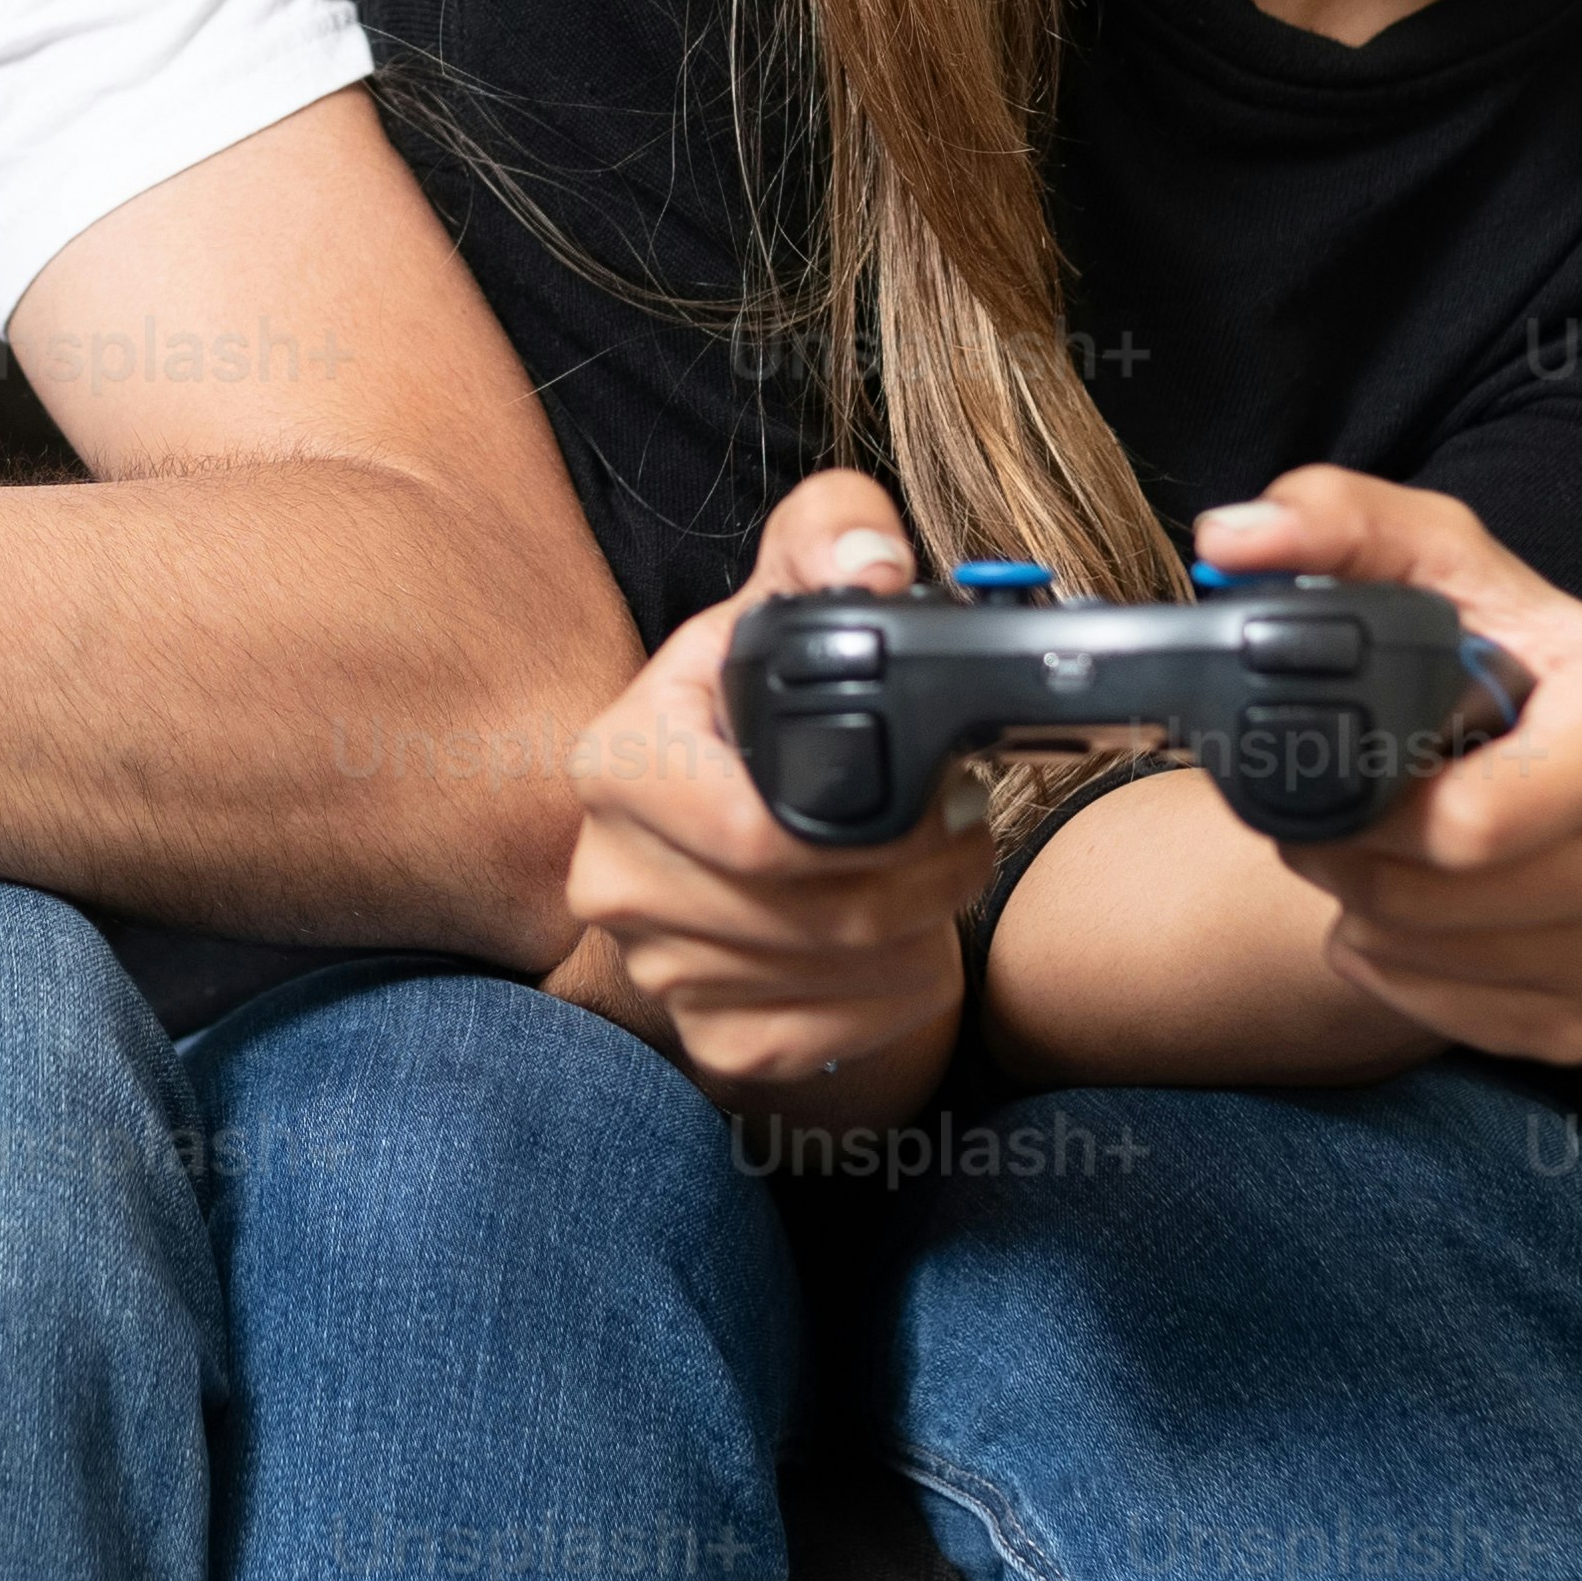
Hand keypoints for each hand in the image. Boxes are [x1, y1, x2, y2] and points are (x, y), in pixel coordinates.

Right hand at [549, 474, 980, 1111]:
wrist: (737, 816)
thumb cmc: (766, 702)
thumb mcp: (792, 589)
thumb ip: (833, 536)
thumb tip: (871, 567)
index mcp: (620, 761)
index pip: (748, 832)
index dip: (875, 834)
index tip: (945, 797)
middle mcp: (612, 875)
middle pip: (806, 919)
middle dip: (920, 883)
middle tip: (969, 836)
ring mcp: (652, 967)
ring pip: (827, 984)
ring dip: (918, 939)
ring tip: (940, 882)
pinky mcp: (704, 1039)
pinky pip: (823, 1045)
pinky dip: (893, 1005)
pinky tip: (904, 950)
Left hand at [1201, 464, 1581, 1068]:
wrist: (1559, 746)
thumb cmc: (1497, 649)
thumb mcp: (1432, 560)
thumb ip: (1339, 523)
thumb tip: (1235, 536)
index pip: (1472, 826)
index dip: (1371, 810)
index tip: (1337, 771)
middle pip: (1438, 901)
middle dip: (1351, 859)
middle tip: (1325, 814)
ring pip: (1437, 964)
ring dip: (1365, 915)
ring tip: (1369, 850)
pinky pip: (1455, 1020)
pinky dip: (1400, 974)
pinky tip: (1408, 912)